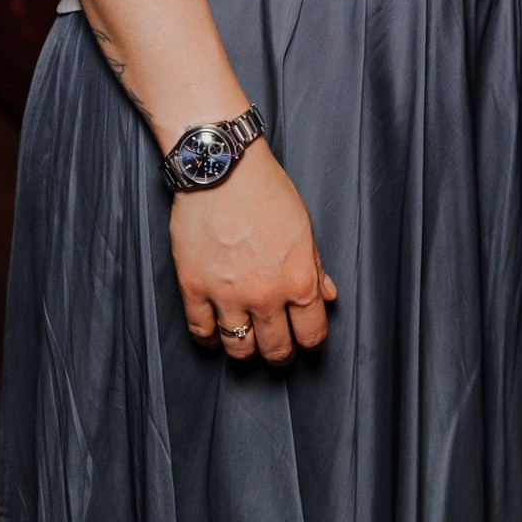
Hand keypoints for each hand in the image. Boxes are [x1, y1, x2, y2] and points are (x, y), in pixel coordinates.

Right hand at [170, 139, 337, 363]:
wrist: (222, 168)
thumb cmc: (266, 190)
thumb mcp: (304, 225)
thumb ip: (316, 266)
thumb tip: (327, 296)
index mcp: (298, 280)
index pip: (312, 333)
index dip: (311, 340)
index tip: (306, 337)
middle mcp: (265, 295)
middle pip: (276, 349)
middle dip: (281, 352)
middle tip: (278, 346)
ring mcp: (227, 295)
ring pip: (239, 349)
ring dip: (246, 350)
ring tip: (248, 340)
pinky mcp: (194, 289)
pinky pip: (201, 332)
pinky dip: (210, 339)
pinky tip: (216, 333)